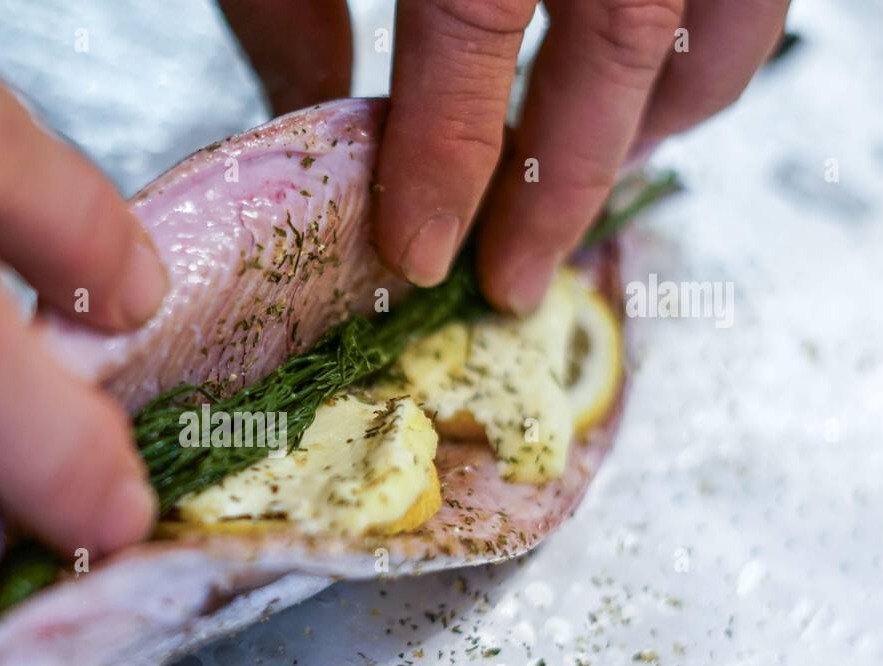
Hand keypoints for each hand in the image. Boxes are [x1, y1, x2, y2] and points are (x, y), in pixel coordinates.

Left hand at [222, 0, 788, 308]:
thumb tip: (311, 114)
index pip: (472, 28)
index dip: (449, 154)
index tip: (420, 249)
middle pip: (621, 34)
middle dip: (568, 177)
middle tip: (515, 277)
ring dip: (670, 106)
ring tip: (598, 176)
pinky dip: (716, 27)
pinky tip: (652, 67)